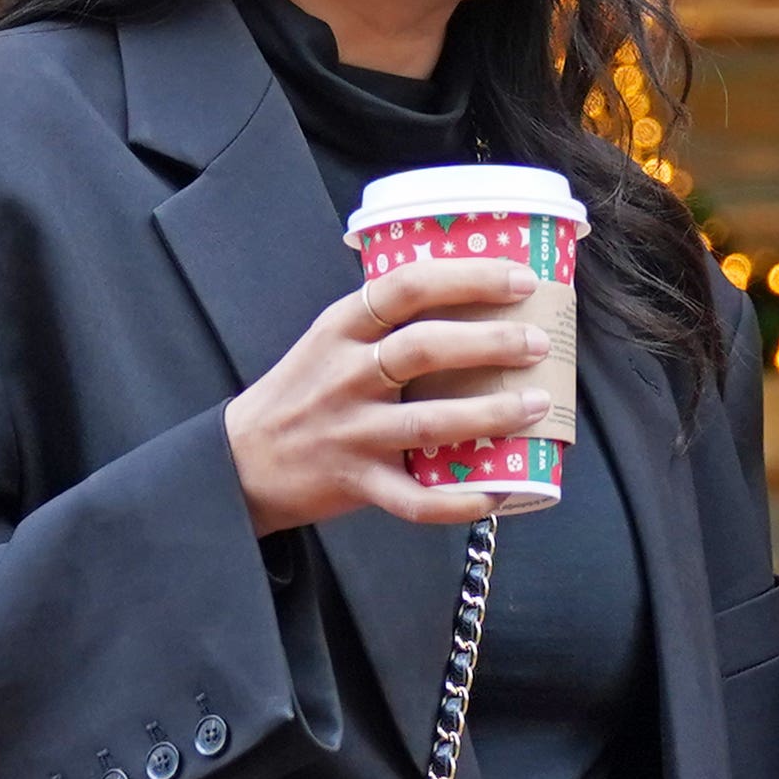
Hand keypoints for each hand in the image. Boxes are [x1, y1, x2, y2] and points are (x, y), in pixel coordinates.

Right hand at [225, 257, 556, 534]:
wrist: (241, 461)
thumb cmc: (302, 393)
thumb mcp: (329, 340)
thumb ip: (384, 321)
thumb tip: (472, 292)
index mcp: (341, 328)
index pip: (407, 286)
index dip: (469, 278)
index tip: (520, 279)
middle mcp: (346, 374)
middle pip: (425, 349)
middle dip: (491, 343)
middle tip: (537, 342)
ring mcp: (351, 431)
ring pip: (430, 422)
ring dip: (490, 413)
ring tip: (536, 404)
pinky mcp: (356, 482)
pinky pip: (415, 498)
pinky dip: (459, 500)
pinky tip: (497, 491)